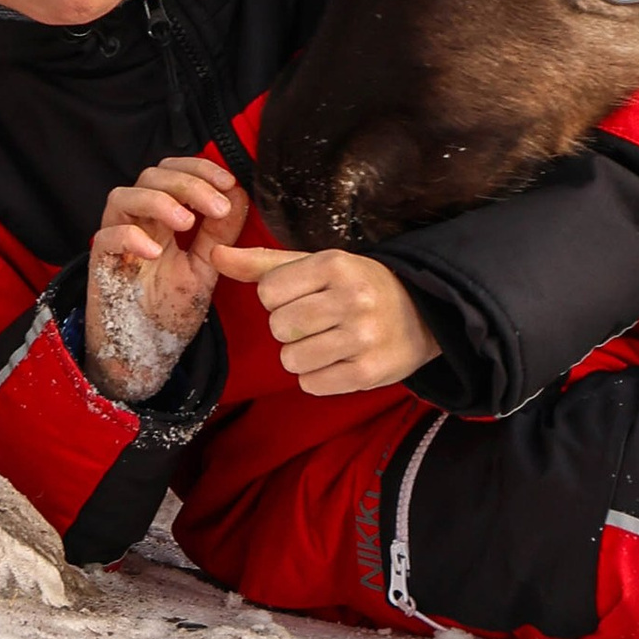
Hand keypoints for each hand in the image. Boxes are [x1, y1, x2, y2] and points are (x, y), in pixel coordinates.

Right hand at [85, 158, 247, 404]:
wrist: (143, 356)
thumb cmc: (169, 311)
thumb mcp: (204, 268)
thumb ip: (219, 233)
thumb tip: (238, 195)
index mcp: (162, 218)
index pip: (174, 171)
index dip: (200, 168)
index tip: (228, 183)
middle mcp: (137, 222)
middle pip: (151, 176)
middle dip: (188, 182)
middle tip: (216, 206)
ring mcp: (116, 241)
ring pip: (123, 196)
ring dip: (159, 201)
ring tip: (187, 223)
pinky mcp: (100, 266)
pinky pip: (105, 237)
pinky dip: (130, 236)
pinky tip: (156, 251)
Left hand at [213, 244, 442, 395]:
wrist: (423, 312)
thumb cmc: (358, 285)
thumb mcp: (316, 264)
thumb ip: (262, 263)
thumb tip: (215, 254)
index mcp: (336, 264)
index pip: (268, 292)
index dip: (279, 300)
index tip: (305, 296)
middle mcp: (351, 297)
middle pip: (278, 327)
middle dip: (290, 328)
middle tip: (319, 320)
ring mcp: (362, 336)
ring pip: (291, 359)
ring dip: (302, 355)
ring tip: (329, 341)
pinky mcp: (369, 372)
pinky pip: (312, 384)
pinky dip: (318, 377)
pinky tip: (339, 360)